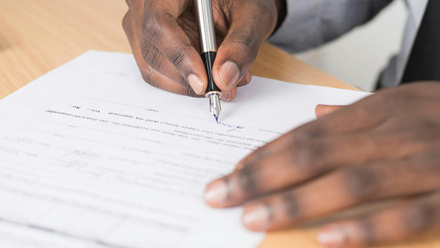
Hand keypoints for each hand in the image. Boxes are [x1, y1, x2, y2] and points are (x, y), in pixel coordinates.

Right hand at [123, 0, 281, 100]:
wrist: (236, 3)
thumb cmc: (240, 2)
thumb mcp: (250, 15)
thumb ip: (241, 44)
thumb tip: (224, 77)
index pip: (158, 24)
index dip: (179, 56)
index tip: (202, 81)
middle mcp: (146, 7)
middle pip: (152, 52)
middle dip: (187, 78)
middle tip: (221, 87)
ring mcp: (142, 26)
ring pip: (152, 68)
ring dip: (187, 83)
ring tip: (224, 80)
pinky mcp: (149, 45)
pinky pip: (158, 72)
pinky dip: (185, 82)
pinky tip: (211, 76)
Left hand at [204, 82, 439, 246]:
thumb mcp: (404, 102)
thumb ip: (356, 113)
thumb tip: (315, 115)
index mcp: (377, 110)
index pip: (305, 133)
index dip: (265, 154)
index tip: (231, 173)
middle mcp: (392, 133)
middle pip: (313, 155)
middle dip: (261, 177)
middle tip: (220, 195)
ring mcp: (421, 164)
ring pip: (347, 183)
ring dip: (295, 202)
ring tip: (252, 218)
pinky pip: (403, 214)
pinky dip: (365, 228)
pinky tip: (326, 240)